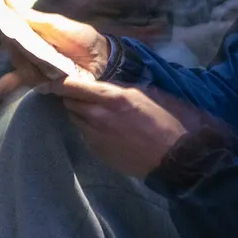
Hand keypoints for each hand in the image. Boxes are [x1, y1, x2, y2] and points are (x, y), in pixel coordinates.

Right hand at [0, 12, 108, 102]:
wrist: (101, 60)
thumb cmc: (81, 39)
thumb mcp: (57, 25)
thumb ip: (32, 17)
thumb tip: (6, 0)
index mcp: (32, 33)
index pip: (10, 30)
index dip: (6, 27)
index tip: (2, 23)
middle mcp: (28, 51)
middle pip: (13, 51)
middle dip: (22, 51)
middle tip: (43, 53)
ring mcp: (32, 67)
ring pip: (19, 67)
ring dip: (30, 67)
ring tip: (53, 68)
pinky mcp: (38, 83)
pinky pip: (17, 84)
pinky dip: (1, 88)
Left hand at [50, 78, 194, 177]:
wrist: (181, 158)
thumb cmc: (172, 120)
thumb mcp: (149, 93)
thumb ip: (122, 88)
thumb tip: (106, 84)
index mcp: (112, 97)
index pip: (72, 85)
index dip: (61, 82)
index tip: (56, 79)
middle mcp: (97, 116)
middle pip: (69, 102)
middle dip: (72, 97)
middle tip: (81, 94)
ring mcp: (96, 137)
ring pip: (75, 120)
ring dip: (80, 114)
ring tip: (95, 111)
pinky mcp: (99, 153)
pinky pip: (85, 136)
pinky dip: (89, 130)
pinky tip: (105, 130)